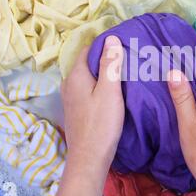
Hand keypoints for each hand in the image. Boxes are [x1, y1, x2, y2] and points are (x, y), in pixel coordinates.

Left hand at [51, 36, 123, 195]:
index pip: (89, 49)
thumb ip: (110, 64)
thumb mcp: (110, 90)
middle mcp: (68, 83)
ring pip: (88, 77)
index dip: (105, 46)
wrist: (89, 157)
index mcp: (75, 75)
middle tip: (127, 61)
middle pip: (87, 63)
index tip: (123, 48)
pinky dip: (98, 87)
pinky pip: (87, 89)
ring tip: (122, 76)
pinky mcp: (75, 109)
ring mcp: (70, 97)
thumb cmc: (101, 123)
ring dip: (102, 74)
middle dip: (105, 60)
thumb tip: (111, 38)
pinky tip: (112, 93)